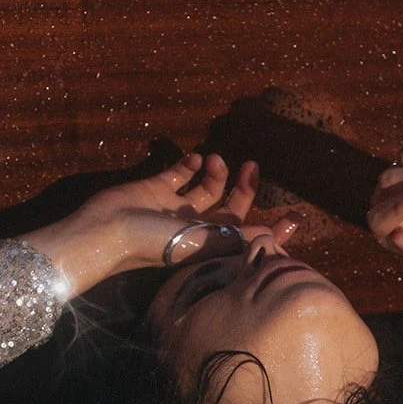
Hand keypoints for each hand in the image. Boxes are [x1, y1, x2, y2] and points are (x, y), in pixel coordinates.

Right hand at [76, 153, 299, 273]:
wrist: (106, 232)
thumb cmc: (154, 245)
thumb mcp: (201, 244)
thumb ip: (235, 239)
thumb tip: (269, 238)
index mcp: (210, 246)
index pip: (249, 238)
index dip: (272, 230)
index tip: (296, 217)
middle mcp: (195, 228)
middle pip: (230, 209)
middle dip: (245, 188)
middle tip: (253, 166)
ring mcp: (174, 208)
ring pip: (205, 188)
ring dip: (216, 171)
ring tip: (216, 160)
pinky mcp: (154, 189)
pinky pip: (178, 174)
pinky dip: (189, 164)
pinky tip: (194, 157)